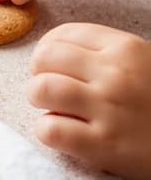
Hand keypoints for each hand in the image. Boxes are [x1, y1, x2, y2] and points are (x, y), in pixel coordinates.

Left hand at [29, 23, 150, 179]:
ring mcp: (108, 109)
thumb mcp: (146, 63)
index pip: (64, 33)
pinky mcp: (102, 146)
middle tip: (50, 88)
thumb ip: (109, 54)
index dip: (49, 49)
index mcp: (126, 48)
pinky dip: (47, 131)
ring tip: (55, 109)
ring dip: (40, 100)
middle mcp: (115, 74)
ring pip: (41, 89)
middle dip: (39, 73)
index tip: (52, 64)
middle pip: (45, 58)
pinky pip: (50, 130)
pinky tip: (63, 133)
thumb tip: (59, 52)